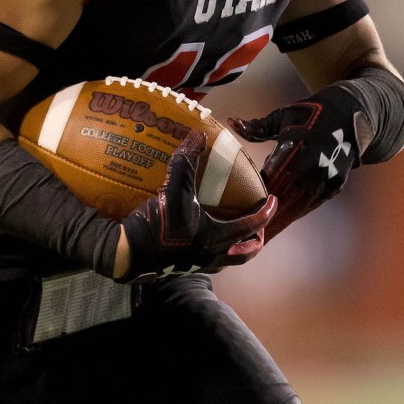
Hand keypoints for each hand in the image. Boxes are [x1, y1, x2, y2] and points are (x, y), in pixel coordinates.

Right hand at [118, 130, 276, 283]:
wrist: (129, 254)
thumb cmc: (158, 225)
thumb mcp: (174, 189)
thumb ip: (187, 161)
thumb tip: (198, 135)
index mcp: (217, 238)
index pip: (252, 225)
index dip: (266, 212)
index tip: (273, 201)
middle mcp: (212, 255)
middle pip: (245, 253)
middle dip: (256, 241)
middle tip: (259, 228)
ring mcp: (197, 264)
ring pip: (227, 260)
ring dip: (236, 248)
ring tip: (235, 235)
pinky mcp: (181, 268)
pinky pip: (206, 262)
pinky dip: (212, 252)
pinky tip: (202, 239)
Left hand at [230, 84, 361, 240]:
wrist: (350, 116)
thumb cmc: (309, 114)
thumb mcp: (283, 117)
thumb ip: (257, 126)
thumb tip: (231, 123)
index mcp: (299, 148)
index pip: (273, 179)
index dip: (258, 198)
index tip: (242, 212)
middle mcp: (314, 167)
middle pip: (286, 199)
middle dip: (268, 219)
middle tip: (250, 235)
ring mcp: (328, 178)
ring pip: (300, 206)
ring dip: (281, 221)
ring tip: (262, 237)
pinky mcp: (336, 185)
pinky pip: (312, 203)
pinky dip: (296, 212)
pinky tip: (281, 221)